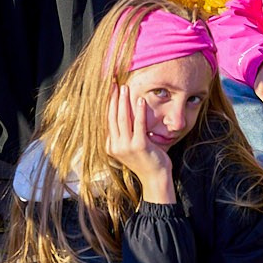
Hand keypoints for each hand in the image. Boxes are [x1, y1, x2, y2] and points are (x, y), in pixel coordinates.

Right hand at [106, 84, 173, 200]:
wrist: (155, 178)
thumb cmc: (146, 161)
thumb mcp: (130, 147)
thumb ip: (125, 134)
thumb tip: (124, 114)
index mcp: (111, 147)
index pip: (107, 121)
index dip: (108, 105)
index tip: (110, 91)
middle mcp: (115, 147)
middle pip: (112, 117)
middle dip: (113, 99)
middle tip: (113, 84)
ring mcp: (126, 147)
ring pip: (122, 118)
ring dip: (123, 101)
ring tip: (124, 88)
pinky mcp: (140, 146)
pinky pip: (138, 124)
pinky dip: (138, 111)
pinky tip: (140, 100)